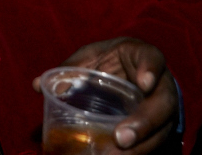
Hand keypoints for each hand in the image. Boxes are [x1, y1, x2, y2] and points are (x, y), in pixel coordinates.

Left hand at [35, 37, 177, 152]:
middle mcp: (161, 84)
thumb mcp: (91, 57)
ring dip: (140, 147)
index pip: (153, 59)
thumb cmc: (109, 60)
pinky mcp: (159, 129)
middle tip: (122, 138)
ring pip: (161, 130)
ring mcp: (163, 109)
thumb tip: (38, 86)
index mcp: (143, 57)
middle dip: (144, 123)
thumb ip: (70, 69)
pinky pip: (154, 143)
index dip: (150, 70)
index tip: (144, 83)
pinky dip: (136, 153)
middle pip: (163, 104)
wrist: (131, 70)